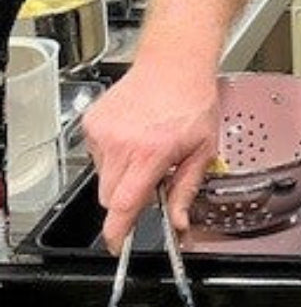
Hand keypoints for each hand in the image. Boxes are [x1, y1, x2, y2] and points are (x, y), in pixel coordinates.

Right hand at [82, 61, 219, 252]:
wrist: (174, 62)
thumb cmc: (192, 100)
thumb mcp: (203, 150)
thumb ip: (186, 190)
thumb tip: (179, 222)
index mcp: (150, 153)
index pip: (123, 204)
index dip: (118, 231)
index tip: (117, 244)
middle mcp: (121, 143)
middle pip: (109, 196)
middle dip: (127, 199)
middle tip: (151, 181)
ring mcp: (103, 131)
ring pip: (103, 176)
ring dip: (121, 175)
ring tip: (146, 150)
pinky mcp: (92, 122)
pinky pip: (97, 154)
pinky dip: (113, 155)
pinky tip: (134, 136)